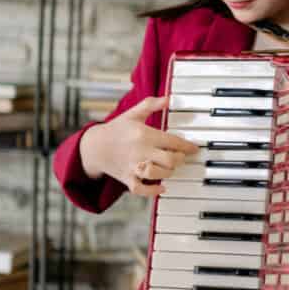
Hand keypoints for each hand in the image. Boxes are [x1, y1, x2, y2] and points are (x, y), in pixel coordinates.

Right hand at [80, 96, 198, 196]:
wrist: (94, 146)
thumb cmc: (117, 129)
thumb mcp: (134, 113)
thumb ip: (151, 104)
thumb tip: (168, 98)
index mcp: (144, 134)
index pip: (173, 141)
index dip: (187, 146)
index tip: (194, 149)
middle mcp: (140, 151)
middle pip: (169, 160)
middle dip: (179, 159)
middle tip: (180, 157)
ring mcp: (133, 166)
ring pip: (158, 174)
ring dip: (169, 173)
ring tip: (170, 167)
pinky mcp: (127, 178)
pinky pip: (141, 189)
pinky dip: (153, 191)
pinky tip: (162, 187)